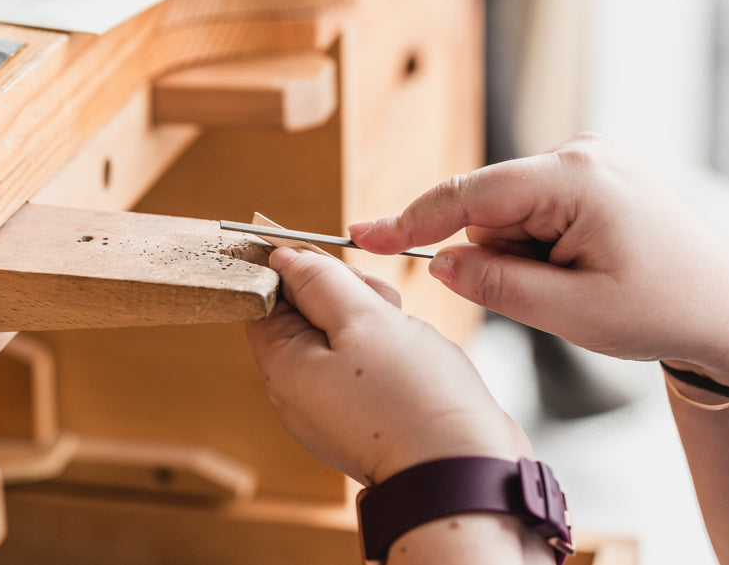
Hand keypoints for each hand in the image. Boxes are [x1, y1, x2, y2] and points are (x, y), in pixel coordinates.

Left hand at [245, 247, 531, 485]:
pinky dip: (390, 348)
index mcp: (282, 367)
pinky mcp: (365, 413)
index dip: (297, 270)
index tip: (336, 265)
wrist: (464, 471)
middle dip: (345, 294)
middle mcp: (299, 390)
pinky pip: (366, 364)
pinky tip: (415, 355)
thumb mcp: (363, 320)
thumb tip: (282, 257)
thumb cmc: (412, 398)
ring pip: (342, 335)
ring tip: (403, 334)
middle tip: (380, 305)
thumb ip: (319, 282)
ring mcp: (332, 405)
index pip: (265, 298)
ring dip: (374, 318)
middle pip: (306, 314)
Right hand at [349, 133, 728, 384]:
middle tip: (550, 295)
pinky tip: (581, 267)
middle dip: (497, 255)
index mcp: (575, 179)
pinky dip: (538, 247)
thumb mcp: (573, 312)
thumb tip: (441, 264)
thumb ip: (497, 284)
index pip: (470, 193)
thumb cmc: (668, 308)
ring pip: (509, 214)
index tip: (364, 236)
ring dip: (522, 256)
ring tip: (578, 283)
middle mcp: (579, 155)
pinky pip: (534, 212)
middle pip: (489, 207)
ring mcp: (587, 162)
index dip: (411, 219)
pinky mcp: (591, 177)